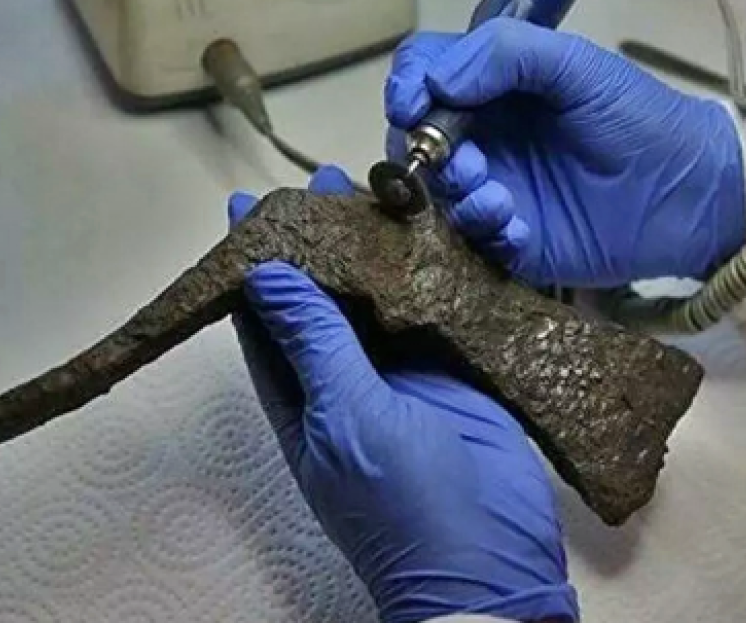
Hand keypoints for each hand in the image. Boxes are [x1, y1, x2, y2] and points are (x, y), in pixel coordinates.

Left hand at [228, 167, 577, 622]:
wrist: (493, 566)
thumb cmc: (405, 506)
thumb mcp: (347, 419)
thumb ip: (312, 342)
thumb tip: (263, 274)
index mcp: (304, 399)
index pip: (269, 320)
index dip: (260, 264)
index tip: (252, 206)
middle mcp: (352, 380)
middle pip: (332, 296)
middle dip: (328, 240)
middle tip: (331, 178)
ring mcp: (409, 376)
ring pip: (388, 296)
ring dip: (385, 246)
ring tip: (387, 187)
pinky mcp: (460, 372)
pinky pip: (444, 310)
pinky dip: (442, 270)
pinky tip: (445, 226)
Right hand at [385, 19, 745, 287]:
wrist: (692, 193)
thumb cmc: (639, 119)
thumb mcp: (579, 65)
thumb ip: (507, 54)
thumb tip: (435, 80)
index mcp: (493, 87)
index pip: (424, 75)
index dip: (406, 86)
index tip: (412, 105)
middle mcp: (483, 138)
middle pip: (413, 138)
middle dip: (425, 150)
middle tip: (465, 163)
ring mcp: (493, 191)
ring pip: (433, 195)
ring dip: (453, 195)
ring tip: (497, 198)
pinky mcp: (509, 243)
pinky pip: (468, 243)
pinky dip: (482, 234)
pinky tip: (518, 228)